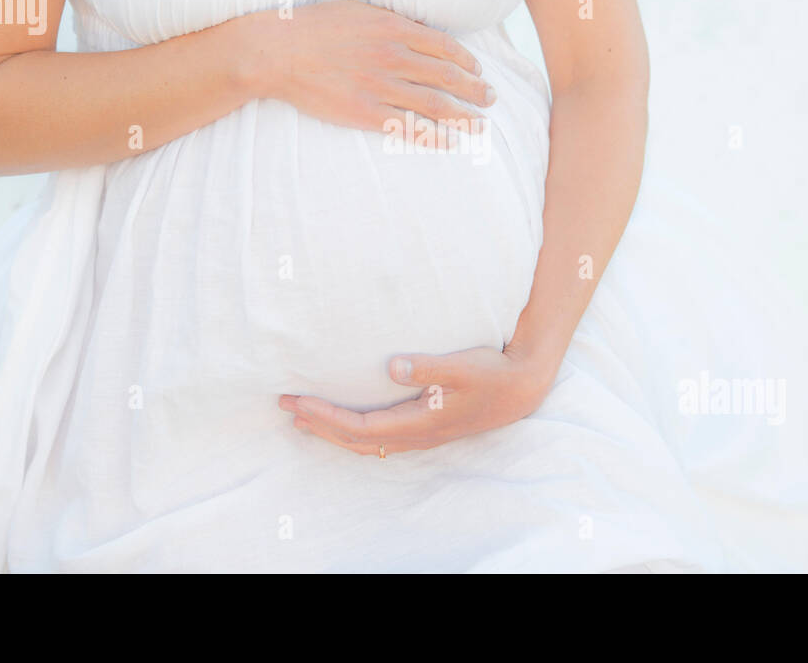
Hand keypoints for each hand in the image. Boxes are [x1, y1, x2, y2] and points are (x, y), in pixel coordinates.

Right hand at [243, 0, 496, 134]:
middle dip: (475, 90)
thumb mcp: (358, 10)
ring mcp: (381, 86)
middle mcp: (393, 56)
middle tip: (492, 100)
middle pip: (448, 76)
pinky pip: (408, 127)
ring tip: (481, 125)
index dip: (467, 61)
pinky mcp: (365, 112)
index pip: (445, 46)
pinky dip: (433, 136)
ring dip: (463, 116)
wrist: (277, 51)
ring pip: (435, 103)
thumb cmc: (314, 27)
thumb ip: (390, 20)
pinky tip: (449, 142)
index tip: (478, 70)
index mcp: (394, 28)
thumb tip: (416, 28)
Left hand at [277, 343, 558, 455]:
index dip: (325, 417)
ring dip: (332, 431)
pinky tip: (346, 424)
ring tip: (304, 419)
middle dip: (318, 425)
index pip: (359, 427)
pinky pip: (379, 439)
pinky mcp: (426, 428)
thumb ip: (428, 367)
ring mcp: (421, 435)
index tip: (297, 402)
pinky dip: (353, 433)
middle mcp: (415, 435)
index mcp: (418, 422)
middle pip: (355, 440)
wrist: (522, 389)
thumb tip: (391, 368)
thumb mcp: (462, 365)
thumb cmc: (492, 374)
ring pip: (366, 443)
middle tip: (285, 406)